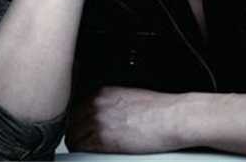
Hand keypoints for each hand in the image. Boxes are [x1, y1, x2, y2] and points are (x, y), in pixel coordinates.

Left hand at [65, 86, 182, 153]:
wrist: (173, 118)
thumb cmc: (160, 109)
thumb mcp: (129, 96)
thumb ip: (110, 103)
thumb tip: (101, 115)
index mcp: (103, 92)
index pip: (75, 108)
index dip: (78, 122)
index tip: (82, 129)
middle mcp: (97, 103)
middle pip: (72, 123)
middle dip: (77, 133)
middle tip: (85, 142)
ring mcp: (98, 120)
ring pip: (74, 137)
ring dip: (79, 145)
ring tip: (90, 150)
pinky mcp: (103, 138)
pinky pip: (81, 148)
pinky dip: (85, 152)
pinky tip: (96, 153)